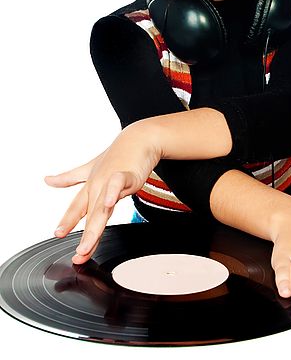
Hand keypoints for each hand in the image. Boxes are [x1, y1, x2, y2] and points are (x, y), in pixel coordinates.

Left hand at [45, 122, 158, 263]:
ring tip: (88, 245)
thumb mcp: (90, 167)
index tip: (58, 234)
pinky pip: (118, 184)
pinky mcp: (128, 175)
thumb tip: (46, 180)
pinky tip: (108, 203)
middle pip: (90, 215)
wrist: (139, 138)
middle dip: (85, 237)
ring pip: (102, 207)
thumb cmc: (118, 154)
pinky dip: (112, 193)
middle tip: (79, 256)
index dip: (67, 221)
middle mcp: (98, 186)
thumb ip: (69, 177)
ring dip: (94, 227)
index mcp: (90, 186)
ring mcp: (111, 180)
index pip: (77, 207)